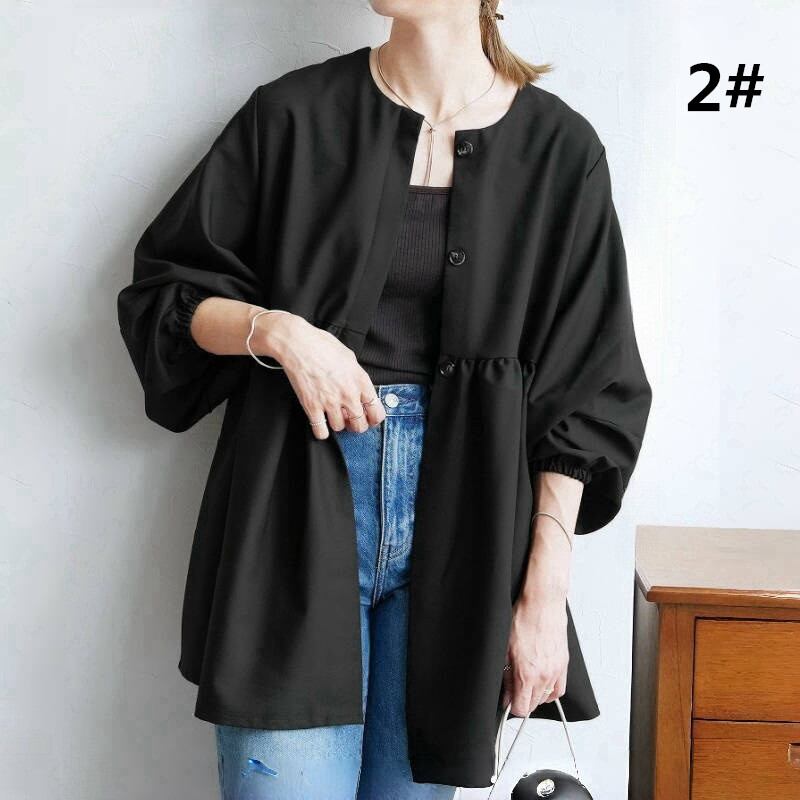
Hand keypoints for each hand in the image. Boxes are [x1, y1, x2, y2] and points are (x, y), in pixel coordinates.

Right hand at [257, 312, 385, 438]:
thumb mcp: (350, 357)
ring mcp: (330, 402)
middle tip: (351, 421)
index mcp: (360, 381)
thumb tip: (359, 389)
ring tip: (333, 416)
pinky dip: (321, 432)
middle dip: (357, 425)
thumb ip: (357, 376)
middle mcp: (348, 394)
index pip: (376, 411)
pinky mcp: (312, 407)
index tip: (370, 420)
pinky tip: (320, 424)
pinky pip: (321, 431)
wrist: (298, 344)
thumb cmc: (322, 345)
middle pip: (360, 425)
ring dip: (338, 424)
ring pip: (340, 428)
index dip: (374, 419)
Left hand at [501, 589, 568, 715]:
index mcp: (526, 674)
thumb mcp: (506, 649)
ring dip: (536, 696)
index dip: (512, 707)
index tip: (507, 700)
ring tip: (527, 685)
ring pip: (546, 697)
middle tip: (514, 690)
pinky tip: (542, 684)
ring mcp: (556, 670)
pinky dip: (550, 690)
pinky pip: (559, 688)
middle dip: (523, 701)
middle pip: (534, 704)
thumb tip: (506, 694)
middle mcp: (543, 675)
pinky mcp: (564, 663)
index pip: (521, 707)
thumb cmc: (523, 619)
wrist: (543, 603)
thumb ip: (506, 676)